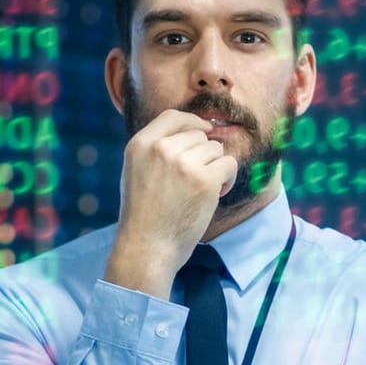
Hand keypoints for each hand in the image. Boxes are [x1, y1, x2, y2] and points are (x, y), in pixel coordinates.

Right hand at [104, 109, 235, 297]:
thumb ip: (157, 149)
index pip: (173, 116)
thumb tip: (193, 131)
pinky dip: (227, 179)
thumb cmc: (144, 215)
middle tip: (197, 180)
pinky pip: (229, 164)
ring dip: (216, 167)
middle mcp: (161, 149)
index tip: (204, 131)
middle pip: (199, 135)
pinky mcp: (205, 180)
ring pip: (215, 149)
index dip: (192, 122)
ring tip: (203, 190)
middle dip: (204, 155)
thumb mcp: (137, 171)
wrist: (147, 247)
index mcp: (140, 144)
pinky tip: (217, 193)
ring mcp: (183, 163)